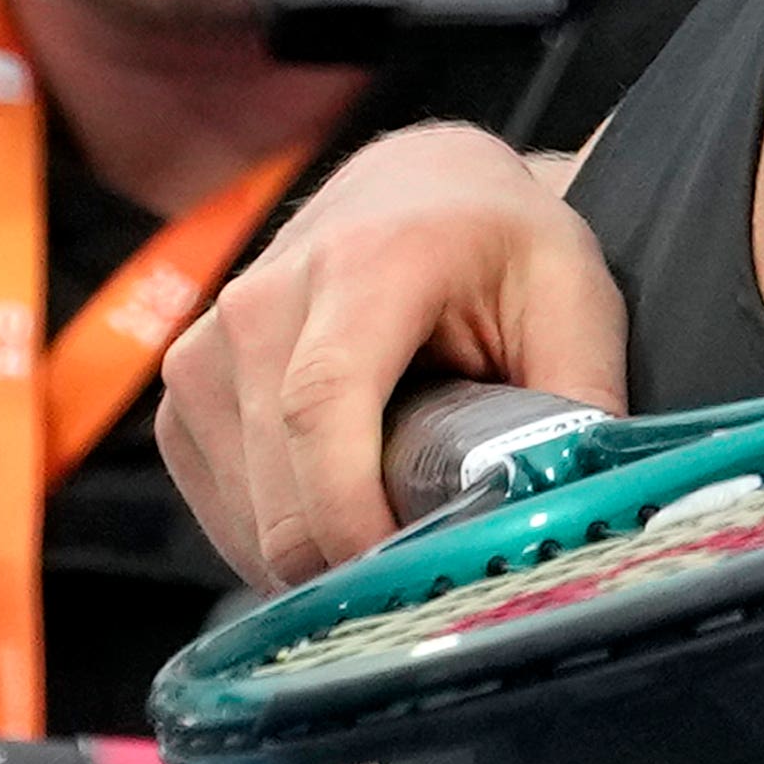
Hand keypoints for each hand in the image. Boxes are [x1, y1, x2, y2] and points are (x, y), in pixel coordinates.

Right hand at [160, 125, 626, 587]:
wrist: (417, 186)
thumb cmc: (499, 245)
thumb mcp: (573, 297)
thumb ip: (579, 397)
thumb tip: (573, 504)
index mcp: (367, 264)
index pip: (322, 404)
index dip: (350, 512)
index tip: (404, 577)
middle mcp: (263, 299)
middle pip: (280, 481)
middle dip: (351, 560)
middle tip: (430, 577)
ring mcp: (207, 344)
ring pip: (246, 511)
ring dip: (317, 554)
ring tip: (395, 521)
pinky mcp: (184, 386)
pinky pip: (218, 505)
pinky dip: (276, 538)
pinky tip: (340, 515)